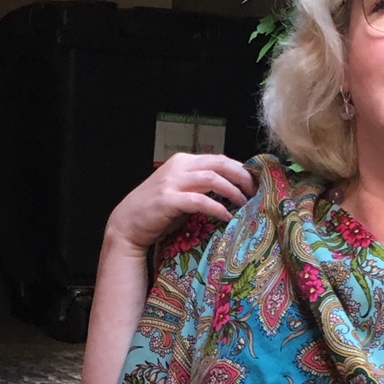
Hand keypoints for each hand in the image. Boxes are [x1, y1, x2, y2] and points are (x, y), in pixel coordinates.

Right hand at [105, 153, 256, 253]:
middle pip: (220, 164)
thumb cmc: (158, 212)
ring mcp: (172, 182)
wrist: (127, 224)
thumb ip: (202, 186)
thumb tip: (233, 190)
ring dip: (233, 191)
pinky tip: (227, 217)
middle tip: (255, 193)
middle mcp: (179, 166)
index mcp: (184, 161)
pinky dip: (217, 208)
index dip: (240, 170)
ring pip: (212, 178)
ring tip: (245, 204)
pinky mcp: (168, 200)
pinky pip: (200, 200)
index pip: (219, 159)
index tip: (255, 185)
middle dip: (242, 177)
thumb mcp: (182, 192)